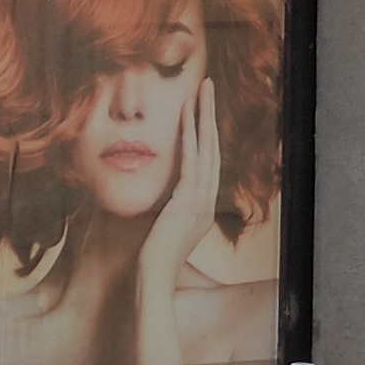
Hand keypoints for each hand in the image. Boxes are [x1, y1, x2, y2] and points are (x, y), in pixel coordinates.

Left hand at [135, 80, 219, 364]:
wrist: (153, 276)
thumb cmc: (151, 257)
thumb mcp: (161, 227)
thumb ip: (165, 209)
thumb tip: (158, 198)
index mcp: (202, 206)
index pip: (207, 162)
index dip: (206, 133)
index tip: (201, 108)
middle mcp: (206, 200)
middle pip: (213, 149)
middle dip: (210, 116)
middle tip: (208, 87)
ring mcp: (200, 201)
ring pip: (206, 150)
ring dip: (204, 118)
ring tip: (202, 91)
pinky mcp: (187, 201)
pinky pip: (191, 162)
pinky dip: (191, 138)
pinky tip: (187, 117)